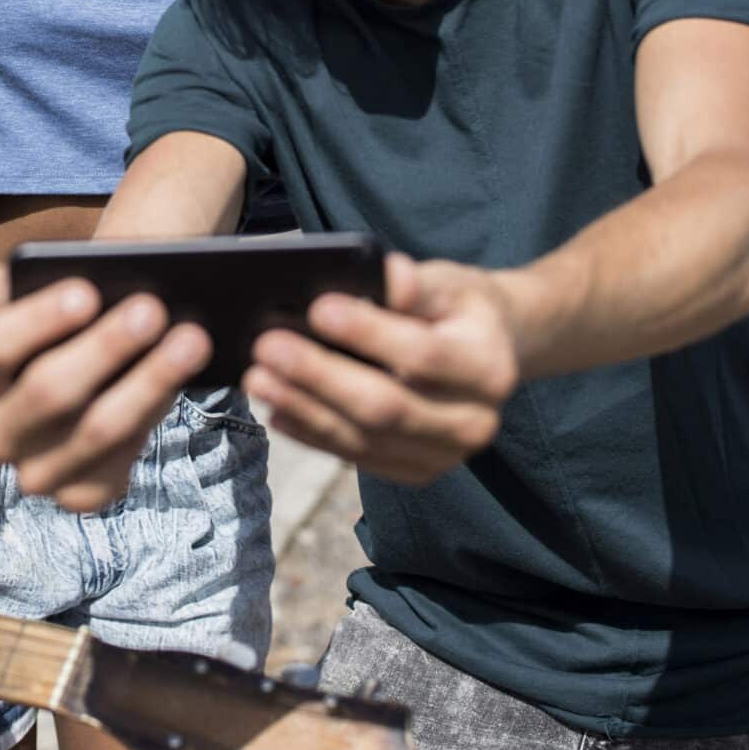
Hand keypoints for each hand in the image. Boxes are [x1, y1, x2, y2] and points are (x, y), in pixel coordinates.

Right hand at [0, 263, 209, 510]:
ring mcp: (35, 473)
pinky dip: (151, 420)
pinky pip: (117, 466)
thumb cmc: (66, 316)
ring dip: (148, 381)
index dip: (39, 319)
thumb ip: (33, 277)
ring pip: (95, 431)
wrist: (91, 358)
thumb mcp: (36, 287)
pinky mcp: (77, 495)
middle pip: (48, 390)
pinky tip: (178, 385)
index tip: (88, 290)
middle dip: (105, 346)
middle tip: (153, 308)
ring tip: (191, 339)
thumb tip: (76, 277)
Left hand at [243, 253, 519, 485]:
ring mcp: (446, 456)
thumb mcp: (450, 283)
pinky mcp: (417, 472)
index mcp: (489, 369)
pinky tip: (278, 411)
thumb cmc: (458, 309)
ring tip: (258, 379)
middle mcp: (475, 423)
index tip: (317, 308)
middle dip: (319, 376)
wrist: (487, 354)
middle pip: (386, 407)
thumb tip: (389, 276)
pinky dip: (313, 435)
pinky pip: (358, 458)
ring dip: (305, 409)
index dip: (367, 333)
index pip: (422, 356)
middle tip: (265, 347)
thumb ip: (418, 284)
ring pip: (365, 439)